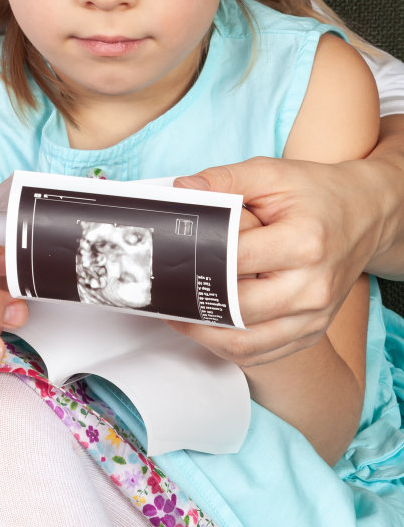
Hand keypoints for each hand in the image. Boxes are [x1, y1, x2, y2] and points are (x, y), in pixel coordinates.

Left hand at [168, 155, 380, 364]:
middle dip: (194, 301)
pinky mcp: (312, 332)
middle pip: (239, 307)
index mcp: (305, 243)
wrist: (364, 215)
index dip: (198, 257)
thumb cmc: (315, 193)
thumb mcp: (272, 173)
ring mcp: (315, 316)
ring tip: (175, 312)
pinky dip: (228, 346)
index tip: (169, 253)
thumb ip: (224, 180)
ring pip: (247, 342)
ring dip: (204, 333)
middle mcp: (314, 287)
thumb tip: (182, 190)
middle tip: (162, 289)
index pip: (236, 259)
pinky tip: (205, 326)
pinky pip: (262, 353)